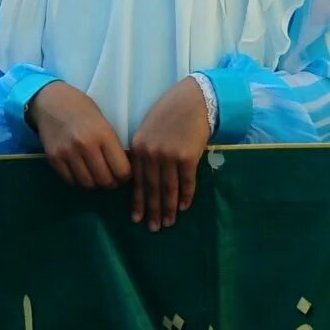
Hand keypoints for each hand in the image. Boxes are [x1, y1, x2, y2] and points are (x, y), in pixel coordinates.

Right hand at [26, 81, 129, 191]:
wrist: (51, 101)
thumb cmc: (82, 109)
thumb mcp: (104, 122)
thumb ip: (112, 145)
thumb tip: (123, 170)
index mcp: (103, 134)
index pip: (121, 170)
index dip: (125, 176)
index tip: (123, 174)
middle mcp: (86, 145)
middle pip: (105, 180)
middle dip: (111, 183)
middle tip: (110, 179)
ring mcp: (68, 153)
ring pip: (88, 184)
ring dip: (94, 183)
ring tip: (96, 176)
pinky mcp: (53, 158)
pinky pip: (70, 180)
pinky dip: (78, 180)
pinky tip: (81, 171)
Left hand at [130, 79, 213, 231]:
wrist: (193, 100)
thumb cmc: (170, 114)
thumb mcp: (148, 130)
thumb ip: (143, 152)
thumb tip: (143, 179)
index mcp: (138, 147)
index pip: (137, 181)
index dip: (138, 201)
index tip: (137, 218)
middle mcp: (151, 153)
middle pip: (152, 188)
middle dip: (153, 210)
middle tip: (153, 228)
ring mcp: (169, 155)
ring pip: (169, 188)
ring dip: (169, 208)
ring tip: (169, 223)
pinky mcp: (187, 156)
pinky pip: (186, 182)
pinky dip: (185, 196)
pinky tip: (184, 207)